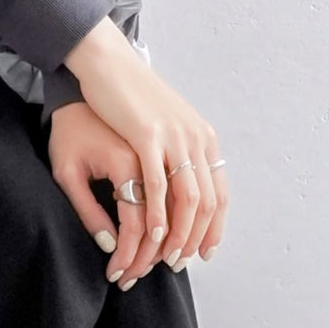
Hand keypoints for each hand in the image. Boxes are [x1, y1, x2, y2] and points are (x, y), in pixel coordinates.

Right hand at [52, 21, 227, 283]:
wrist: (109, 65)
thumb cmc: (130, 97)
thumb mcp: (165, 125)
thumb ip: (178, 152)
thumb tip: (184, 180)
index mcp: (203, 138)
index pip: (219, 194)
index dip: (214, 228)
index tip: (204, 253)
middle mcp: (196, 139)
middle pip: (206, 201)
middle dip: (195, 238)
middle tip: (181, 262)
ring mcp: (174, 137)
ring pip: (186, 197)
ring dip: (178, 233)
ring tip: (165, 256)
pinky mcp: (147, 137)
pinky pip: (156, 184)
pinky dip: (156, 213)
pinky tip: (150, 233)